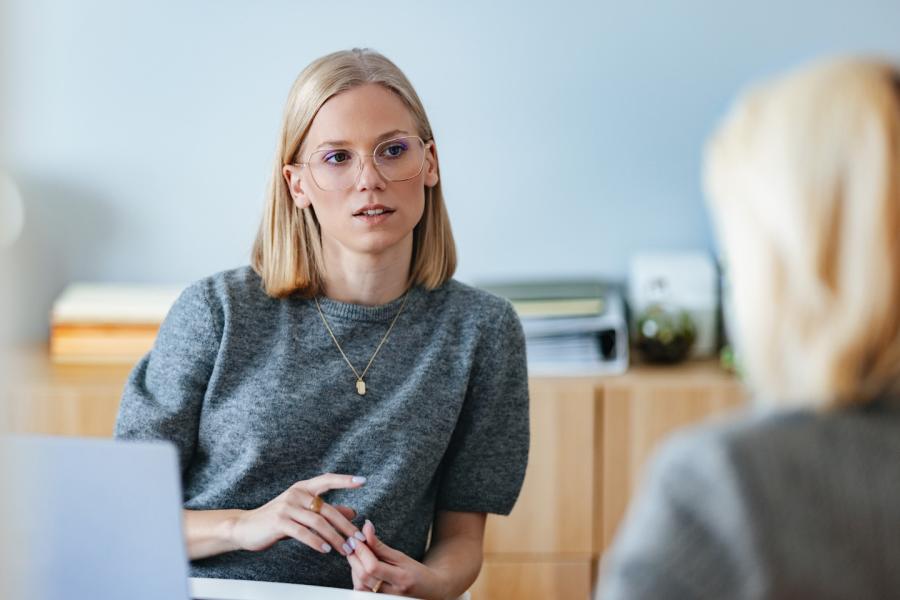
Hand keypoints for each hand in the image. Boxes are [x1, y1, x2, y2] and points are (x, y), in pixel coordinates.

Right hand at [230, 473, 366, 556]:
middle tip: (359, 539)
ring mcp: (287, 506)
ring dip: (334, 538)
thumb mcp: (303, 512)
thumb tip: (353, 511)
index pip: (327, 479)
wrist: (245, 527)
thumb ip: (326, 511)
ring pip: (318, 522)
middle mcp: (296, 493)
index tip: (363, 480)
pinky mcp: (279, 521)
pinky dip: (316, 542)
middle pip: (328, 509)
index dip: (345, 480)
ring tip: (345, 550)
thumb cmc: (278, 520)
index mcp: (303, 487)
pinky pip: (303, 532)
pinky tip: (326, 550)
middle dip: (346, 526)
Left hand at [347, 520, 449, 598]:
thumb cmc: (417, 573)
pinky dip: (357, 578)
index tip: (356, 538)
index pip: (373, 566)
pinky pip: (361, 592)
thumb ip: (381, 546)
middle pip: (364, 576)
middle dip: (354, 558)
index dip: (362, 551)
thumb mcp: (401, 557)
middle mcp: (392, 592)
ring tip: (358, 554)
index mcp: (401, 578)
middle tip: (353, 544)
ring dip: (354, 568)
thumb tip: (366, 529)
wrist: (429, 592)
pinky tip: (360, 568)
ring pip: (360, 585)